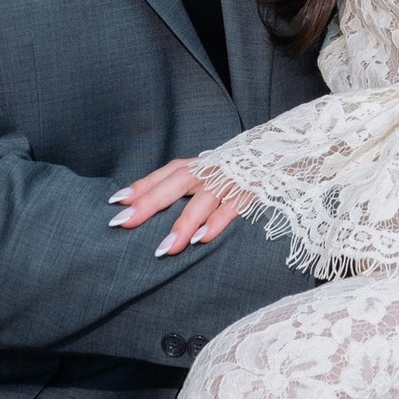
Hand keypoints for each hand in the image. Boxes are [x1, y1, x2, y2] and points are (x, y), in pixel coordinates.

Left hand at [110, 154, 253, 254]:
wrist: (283, 150)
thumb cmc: (242, 168)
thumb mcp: (212, 172)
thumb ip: (186, 185)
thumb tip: (151, 203)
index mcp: (199, 165)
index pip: (166, 174)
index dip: (141, 187)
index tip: (116, 202)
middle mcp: (211, 169)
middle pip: (176, 184)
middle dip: (149, 203)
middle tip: (124, 222)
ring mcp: (231, 180)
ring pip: (202, 201)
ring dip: (183, 223)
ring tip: (165, 247)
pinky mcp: (252, 191)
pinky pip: (233, 207)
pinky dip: (218, 222)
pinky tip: (202, 239)